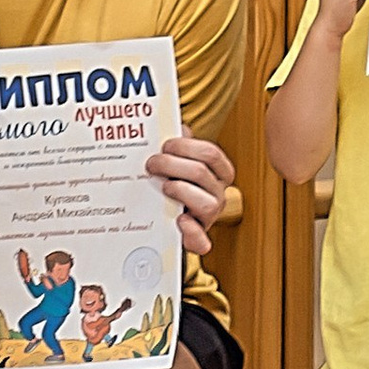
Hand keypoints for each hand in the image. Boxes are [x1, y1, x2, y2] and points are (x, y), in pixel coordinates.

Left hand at [148, 133, 231, 254]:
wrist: (161, 222)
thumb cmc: (170, 185)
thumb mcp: (174, 163)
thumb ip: (176, 147)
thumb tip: (176, 128)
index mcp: (215, 173)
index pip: (211, 154)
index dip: (187, 147)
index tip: (165, 145)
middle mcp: (217, 194)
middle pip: (202, 173)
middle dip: (173, 165)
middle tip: (151, 164)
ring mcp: (208, 217)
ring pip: (206, 204)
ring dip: (182, 191)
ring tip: (163, 187)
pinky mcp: (196, 239)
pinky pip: (201, 240)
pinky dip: (192, 232)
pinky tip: (180, 221)